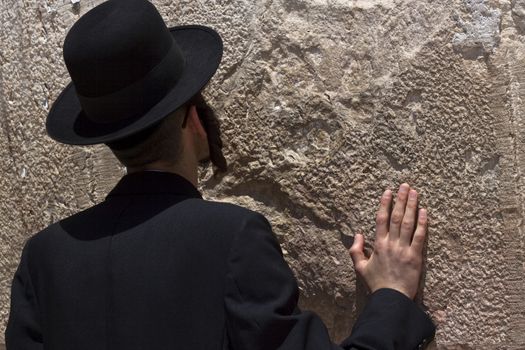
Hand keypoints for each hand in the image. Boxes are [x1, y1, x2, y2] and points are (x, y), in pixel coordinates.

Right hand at [349, 183, 427, 298]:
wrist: (391, 298)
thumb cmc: (376, 284)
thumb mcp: (360, 267)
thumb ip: (356, 250)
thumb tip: (358, 234)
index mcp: (378, 244)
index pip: (382, 219)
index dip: (385, 203)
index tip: (389, 191)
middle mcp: (391, 243)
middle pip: (397, 217)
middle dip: (401, 200)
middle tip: (405, 186)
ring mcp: (404, 249)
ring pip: (408, 223)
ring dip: (412, 206)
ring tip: (415, 193)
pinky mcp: (416, 256)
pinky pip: (420, 236)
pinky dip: (422, 223)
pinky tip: (424, 211)